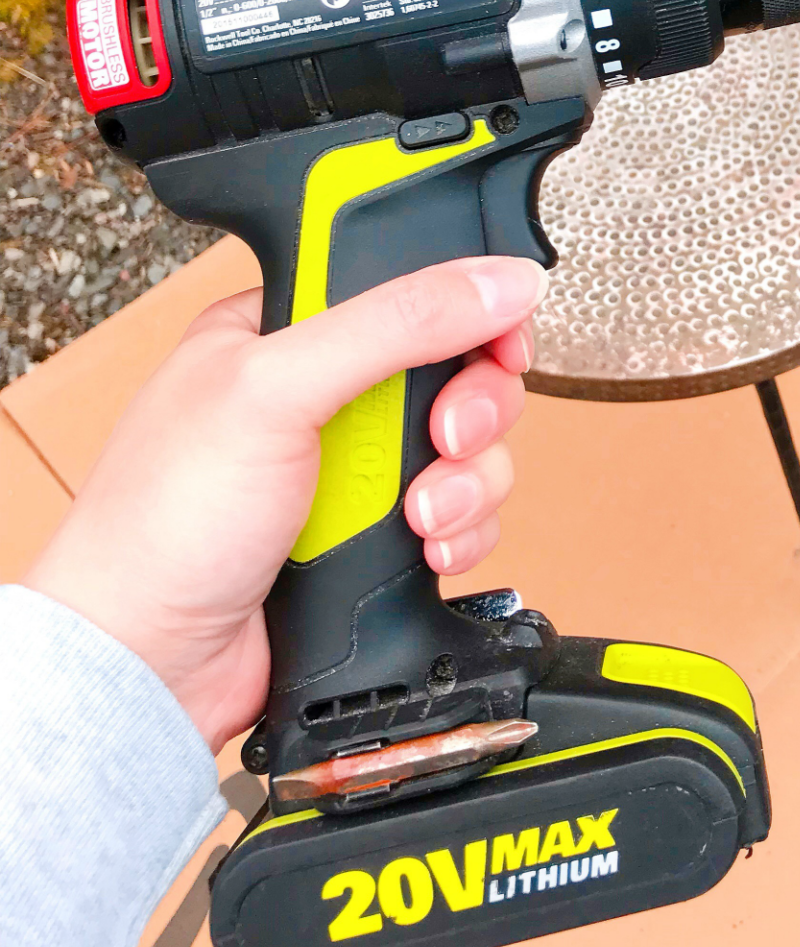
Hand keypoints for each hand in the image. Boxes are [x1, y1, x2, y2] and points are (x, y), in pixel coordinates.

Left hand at [24, 256, 546, 754]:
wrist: (152, 666)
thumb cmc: (163, 522)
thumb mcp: (279, 388)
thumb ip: (395, 323)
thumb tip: (499, 280)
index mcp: (285, 326)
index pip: (406, 282)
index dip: (466, 305)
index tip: (499, 334)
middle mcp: (326, 391)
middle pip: (455, 367)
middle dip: (472, 408)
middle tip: (446, 436)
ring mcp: (354, 468)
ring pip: (470, 446)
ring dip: (466, 482)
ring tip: (418, 515)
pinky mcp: (378, 535)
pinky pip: (465, 514)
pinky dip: (461, 533)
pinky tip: (423, 550)